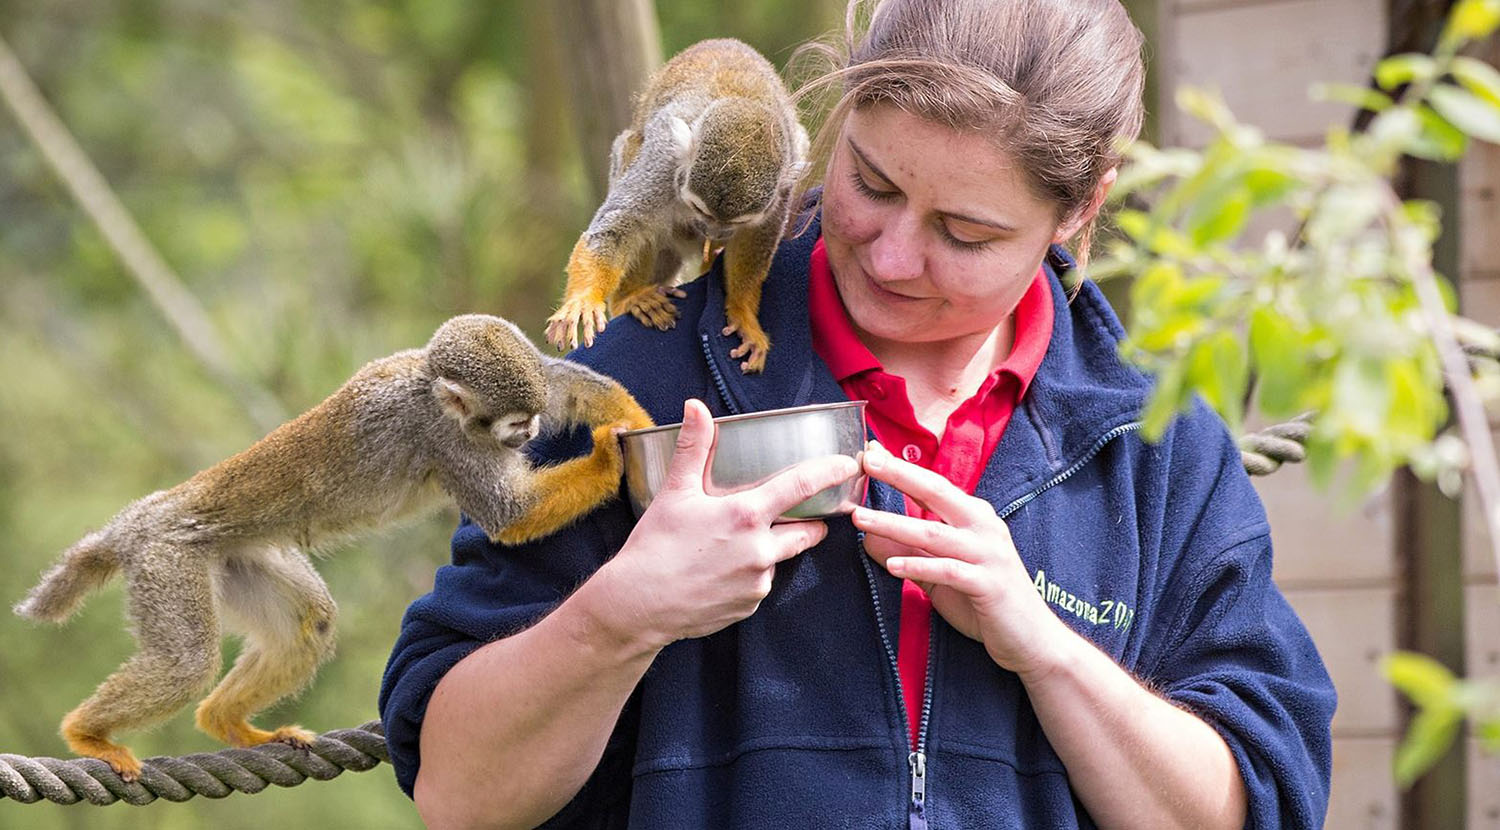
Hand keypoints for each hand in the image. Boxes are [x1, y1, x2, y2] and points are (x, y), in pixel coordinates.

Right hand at [592, 399, 860, 649]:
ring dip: (771, 549)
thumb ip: (694, 448)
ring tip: (735, 544)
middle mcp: (761, 549)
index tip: (850, 465)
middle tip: (800, 515)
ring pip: (780, 559)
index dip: (830, 472)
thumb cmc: (655, 545)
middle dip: (811, 523)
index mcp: (746, 515)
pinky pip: (760, 585)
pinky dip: (750, 575)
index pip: (802, 485)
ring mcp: (758, 582)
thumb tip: (696, 406)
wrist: (638, 605)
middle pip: (807, 532)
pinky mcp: (749, 606)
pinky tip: (721, 571)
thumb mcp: (675, 492)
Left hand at [852, 441, 1072, 680]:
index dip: (901, 469)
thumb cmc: (985, 600)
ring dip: (894, 525)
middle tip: (867, 463)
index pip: (932, 486)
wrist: (1031, 637)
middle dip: (899, 476)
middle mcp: (984, 527)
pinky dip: (918, 566)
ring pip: (934, 534)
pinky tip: (892, 566)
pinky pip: (949, 571)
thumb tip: (869, 538)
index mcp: (974, 517)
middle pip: (936, 493)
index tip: (870, 454)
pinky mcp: (989, 584)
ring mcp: (988, 554)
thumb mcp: (940, 572)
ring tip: (862, 520)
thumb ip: (910, 553)